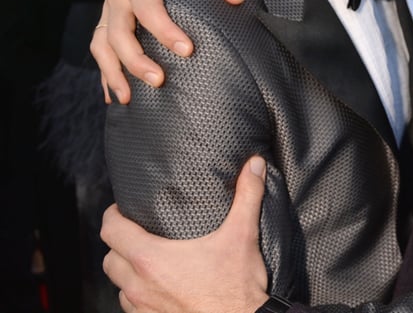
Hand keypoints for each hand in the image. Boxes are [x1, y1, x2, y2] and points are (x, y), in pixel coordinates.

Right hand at [91, 0, 243, 103]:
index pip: (148, 8)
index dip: (165, 30)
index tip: (187, 49)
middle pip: (118, 32)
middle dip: (135, 60)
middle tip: (159, 81)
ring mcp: (110, 9)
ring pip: (102, 43)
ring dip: (113, 72)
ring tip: (127, 99)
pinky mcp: (109, 19)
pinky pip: (99, 47)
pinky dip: (105, 71)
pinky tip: (114, 95)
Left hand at [101, 156, 269, 312]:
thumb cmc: (237, 287)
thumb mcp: (243, 235)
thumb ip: (247, 195)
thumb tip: (254, 165)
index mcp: (152, 258)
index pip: (111, 230)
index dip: (113, 215)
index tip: (124, 209)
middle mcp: (139, 285)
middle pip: (109, 259)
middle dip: (119, 244)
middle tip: (137, 233)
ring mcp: (143, 308)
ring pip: (117, 286)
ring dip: (127, 273)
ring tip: (146, 263)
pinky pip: (131, 307)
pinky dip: (137, 295)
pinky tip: (157, 289)